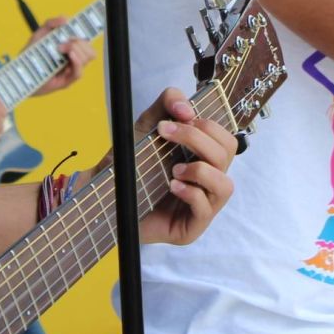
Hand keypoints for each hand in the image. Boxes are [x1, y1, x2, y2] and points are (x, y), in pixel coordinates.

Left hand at [28, 16, 96, 95]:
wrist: (20, 71)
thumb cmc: (31, 54)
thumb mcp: (40, 34)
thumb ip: (51, 23)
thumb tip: (66, 19)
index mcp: (70, 48)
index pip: (86, 42)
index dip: (89, 35)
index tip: (84, 27)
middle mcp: (73, 60)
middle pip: (90, 50)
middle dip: (79, 42)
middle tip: (63, 42)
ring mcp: (70, 71)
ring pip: (87, 59)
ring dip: (77, 49)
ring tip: (60, 48)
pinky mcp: (65, 81)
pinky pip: (78, 73)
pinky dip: (77, 62)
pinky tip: (70, 55)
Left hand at [102, 88, 236, 244]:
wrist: (105, 199)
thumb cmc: (131, 167)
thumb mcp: (146, 128)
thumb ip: (166, 105)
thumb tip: (187, 108)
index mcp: (204, 160)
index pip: (225, 139)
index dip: (207, 125)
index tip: (176, 119)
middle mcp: (208, 182)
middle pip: (228, 155)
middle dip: (198, 139)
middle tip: (168, 134)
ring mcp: (202, 207)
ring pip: (226, 185)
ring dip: (200, 170)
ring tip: (174, 169)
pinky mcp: (191, 228)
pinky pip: (205, 209)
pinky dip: (190, 193)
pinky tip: (171, 186)